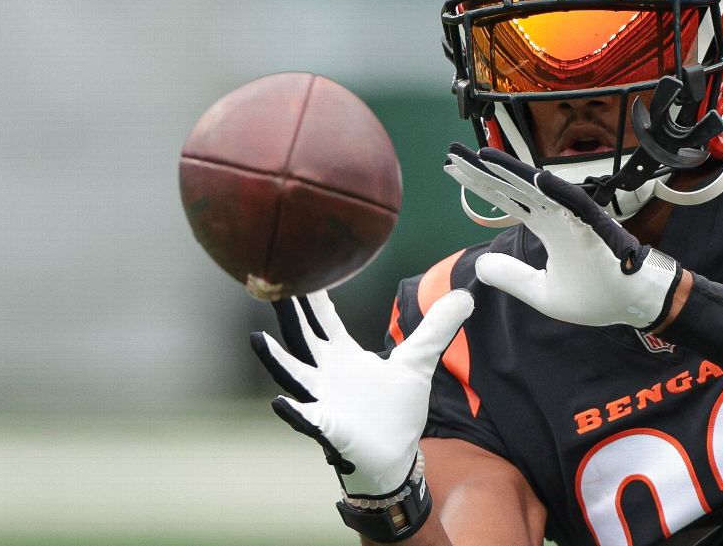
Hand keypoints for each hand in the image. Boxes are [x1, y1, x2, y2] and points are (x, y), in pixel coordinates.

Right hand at [251, 289, 473, 496]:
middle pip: (301, 337)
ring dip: (275, 358)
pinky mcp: (328, 427)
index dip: (313, 296)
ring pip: (293, 374)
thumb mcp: (419, 362)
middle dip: (287, 314)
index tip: (300, 266)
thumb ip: (437, 329)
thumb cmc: (396, 410)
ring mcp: (323, 399)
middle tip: (270, 286)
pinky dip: (294, 411)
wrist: (396, 454)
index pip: (323, 319)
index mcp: (343, 355)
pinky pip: (306, 418)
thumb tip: (465, 296)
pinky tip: (281, 401)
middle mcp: (326, 372)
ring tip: (257, 338)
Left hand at [443, 143, 679, 328]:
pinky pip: (574, 205)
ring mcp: (575, 218)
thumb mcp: (542, 293)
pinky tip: (535, 177)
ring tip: (483, 157)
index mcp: (546, 226)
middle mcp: (557, 215)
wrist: (635, 303)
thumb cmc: (596, 294)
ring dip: (513, 173)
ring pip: (538, 189)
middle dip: (483, 170)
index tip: (453, 168)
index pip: (506, 199)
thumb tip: (480, 264)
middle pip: (514, 187)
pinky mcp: (596, 227)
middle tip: (454, 152)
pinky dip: (557, 191)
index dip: (480, 184)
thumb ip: (512, 277)